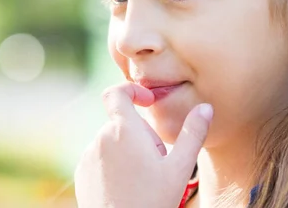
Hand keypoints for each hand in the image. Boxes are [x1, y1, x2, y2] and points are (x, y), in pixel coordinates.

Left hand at [74, 82, 212, 207]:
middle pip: (124, 122)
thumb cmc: (151, 201)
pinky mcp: (82, 172)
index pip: (117, 92)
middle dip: (142, 135)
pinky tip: (128, 187)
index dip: (134, 91)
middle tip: (158, 163)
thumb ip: (192, 133)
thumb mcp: (179, 168)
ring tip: (143, 179)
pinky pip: (101, 158)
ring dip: (129, 151)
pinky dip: (115, 164)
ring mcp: (89, 155)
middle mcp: (101, 138)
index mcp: (123, 130)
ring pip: (114, 142)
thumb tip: (205, 107)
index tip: (149, 104)